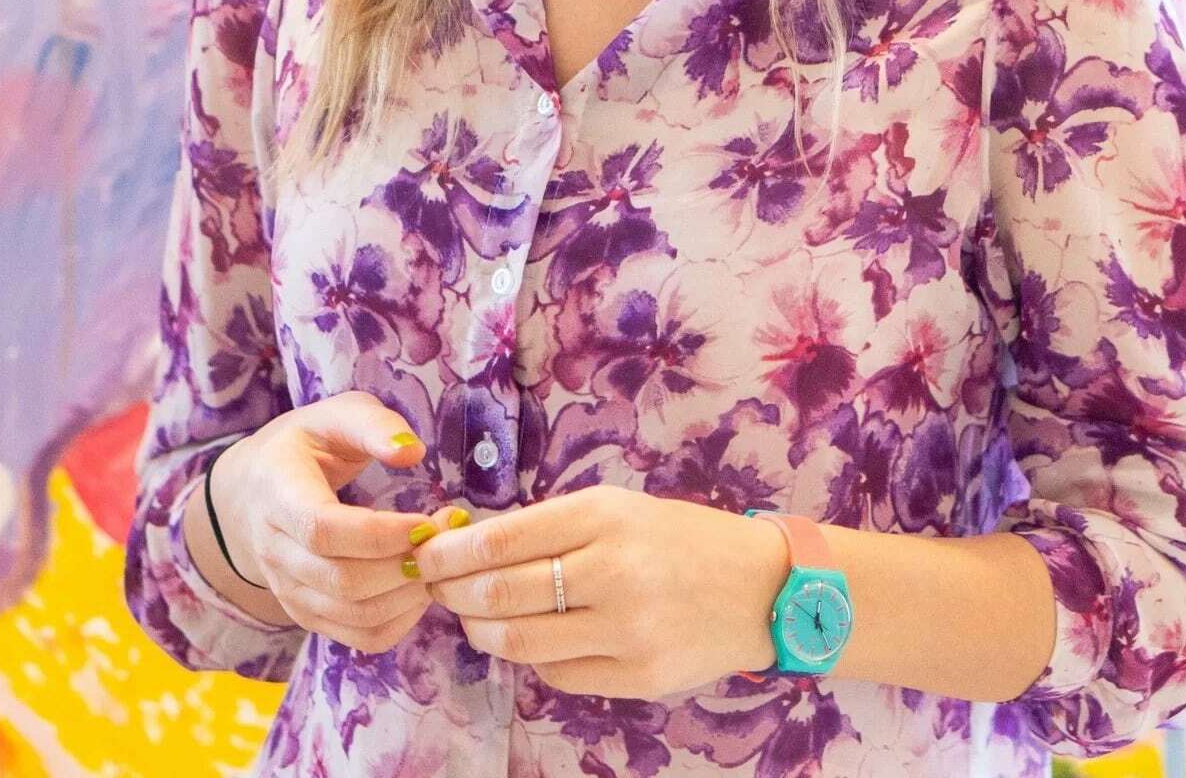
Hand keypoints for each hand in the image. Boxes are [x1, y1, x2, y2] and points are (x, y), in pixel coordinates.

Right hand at [210, 389, 470, 654]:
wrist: (256, 491)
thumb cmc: (308, 445)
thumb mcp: (336, 415)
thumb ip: (373, 425)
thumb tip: (413, 452)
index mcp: (278, 494)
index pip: (322, 530)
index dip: (380, 534)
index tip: (427, 521)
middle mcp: (275, 551)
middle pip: (342, 580)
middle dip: (404, 565)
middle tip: (447, 535)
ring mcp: (288, 590)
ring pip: (352, 616)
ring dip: (408, 595)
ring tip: (440, 559)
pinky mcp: (308, 615)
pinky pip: (358, 638)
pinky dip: (400, 621)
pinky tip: (420, 587)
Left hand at [410, 485, 789, 699]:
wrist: (759, 586)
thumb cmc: (678, 537)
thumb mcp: (617, 508)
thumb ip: (551, 527)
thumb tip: (471, 547)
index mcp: (605, 515)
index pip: (501, 539)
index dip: (450, 553)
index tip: (425, 555)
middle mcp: (614, 570)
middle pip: (501, 592)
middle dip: (453, 593)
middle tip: (438, 590)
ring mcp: (627, 630)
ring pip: (519, 642)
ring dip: (481, 632)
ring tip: (473, 619)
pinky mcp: (638, 677)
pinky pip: (557, 674)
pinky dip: (530, 659)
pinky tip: (528, 640)